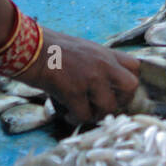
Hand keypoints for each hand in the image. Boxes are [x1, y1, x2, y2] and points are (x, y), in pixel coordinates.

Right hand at [20, 28, 139, 124]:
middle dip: (120, 100)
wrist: (30, 48)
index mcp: (105, 53)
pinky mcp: (74, 92)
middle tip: (104, 104)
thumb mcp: (82, 49)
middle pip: (131, 87)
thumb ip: (96, 63)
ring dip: (96, 113)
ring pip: (109, 107)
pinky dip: (76, 118)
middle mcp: (103, 65)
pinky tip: (67, 111)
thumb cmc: (51, 48)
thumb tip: (102, 85)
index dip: (128, 82)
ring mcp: (90, 78)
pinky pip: (85, 116)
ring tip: (82, 110)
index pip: (135, 67)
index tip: (116, 90)